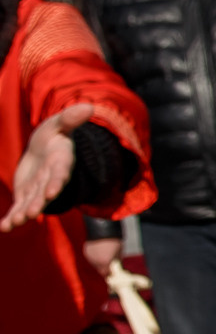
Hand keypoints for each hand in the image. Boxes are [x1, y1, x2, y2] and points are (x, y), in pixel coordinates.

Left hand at [2, 103, 93, 231]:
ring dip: (24, 213)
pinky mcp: (26, 195)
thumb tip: (89, 106)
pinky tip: (4, 227)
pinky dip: (12, 219)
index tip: (52, 192)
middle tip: (30, 213)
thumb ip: (70, 119)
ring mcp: (38, 189)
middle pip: (45, 193)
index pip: (60, 173)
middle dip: (38, 203)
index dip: (57, 182)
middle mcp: (51, 179)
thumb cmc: (52, 137)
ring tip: (15, 222)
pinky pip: (19, 208)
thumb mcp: (58, 125)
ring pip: (31, 203)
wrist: (44, 151)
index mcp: (60, 163)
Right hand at [82, 237, 121, 274]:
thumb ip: (117, 261)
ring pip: (94, 264)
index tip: (112, 274)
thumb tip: (117, 267)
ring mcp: (89, 257)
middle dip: (104, 269)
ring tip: (104, 258)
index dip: (109, 274)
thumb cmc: (114, 240)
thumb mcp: (119, 252)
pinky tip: (99, 253)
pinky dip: (95, 257)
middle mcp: (95, 262)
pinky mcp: (86, 251)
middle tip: (109, 267)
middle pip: (99, 270)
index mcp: (104, 263)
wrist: (102, 229)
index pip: (106, 274)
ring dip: (99, 263)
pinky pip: (91, 257)